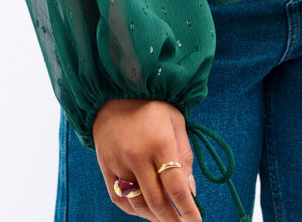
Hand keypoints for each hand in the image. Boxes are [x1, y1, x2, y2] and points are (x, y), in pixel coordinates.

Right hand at [92, 98, 201, 221]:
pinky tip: (146, 211)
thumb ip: (185, 155)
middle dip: (173, 220)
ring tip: (166, 219)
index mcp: (159, 143)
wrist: (115, 93)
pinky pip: (120, 200)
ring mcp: (119, 163)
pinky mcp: (106, 168)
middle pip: (157, 201)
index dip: (187, 209)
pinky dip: (134, 211)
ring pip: (138, 204)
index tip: (196, 221)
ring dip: (154, 217)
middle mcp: (137, 156)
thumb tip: (190, 191)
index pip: (175, 187)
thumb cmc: (152, 107)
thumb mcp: (176, 121)